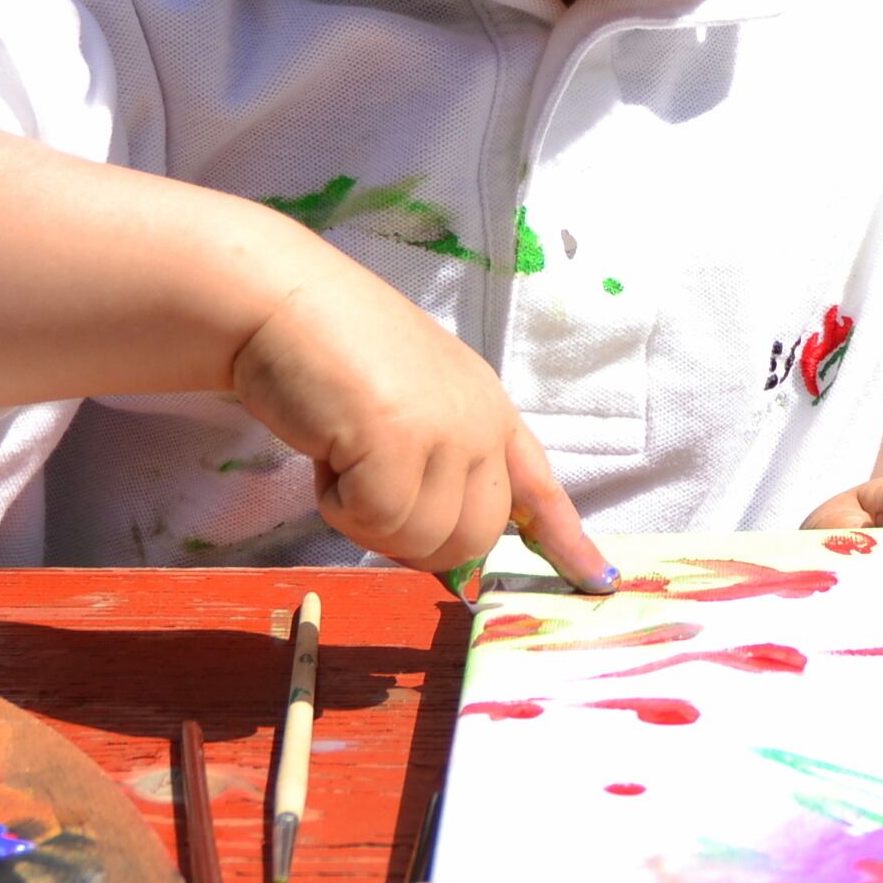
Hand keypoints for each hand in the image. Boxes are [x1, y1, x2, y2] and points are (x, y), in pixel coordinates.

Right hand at [231, 268, 610, 595]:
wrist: (285, 302)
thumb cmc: (334, 352)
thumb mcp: (413, 402)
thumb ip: (441, 461)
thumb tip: (450, 552)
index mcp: (490, 410)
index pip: (539, 487)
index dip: (567, 540)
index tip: (597, 580)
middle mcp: (481, 422)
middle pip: (475, 539)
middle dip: (415, 540)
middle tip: (367, 493)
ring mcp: (447, 431)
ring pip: (423, 541)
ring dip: (368, 522)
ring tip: (343, 458)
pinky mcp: (400, 442)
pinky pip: (374, 523)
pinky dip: (337, 506)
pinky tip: (326, 452)